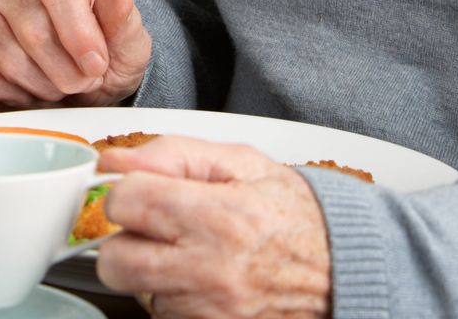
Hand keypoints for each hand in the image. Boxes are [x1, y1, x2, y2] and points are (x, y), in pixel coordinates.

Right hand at [0, 0, 149, 106]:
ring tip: (57, 86)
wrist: (73, 75)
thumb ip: (124, 23)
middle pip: (34, 33)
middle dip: (65, 73)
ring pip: (8, 60)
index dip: (79, 35)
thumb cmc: (100, 54)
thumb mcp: (127, 44)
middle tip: (82, 83)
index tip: (97, 66)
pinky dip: (12, 98)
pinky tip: (29, 91)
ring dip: (41, 88)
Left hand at [95, 137, 331, 317]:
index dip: (126, 193)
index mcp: (219, 217)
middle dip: (124, 240)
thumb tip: (116, 162)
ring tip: (189, 254)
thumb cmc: (296, 216)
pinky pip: (163, 316)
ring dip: (151, 272)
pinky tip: (200, 281)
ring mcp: (210, 312)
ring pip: (137, 292)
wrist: (341, 272)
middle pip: (116, 260)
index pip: (125, 203)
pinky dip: (173, 298)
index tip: (140, 194)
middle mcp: (212, 271)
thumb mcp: (243, 163)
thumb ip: (174, 154)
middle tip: (152, 229)